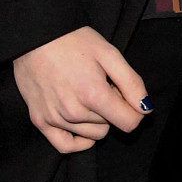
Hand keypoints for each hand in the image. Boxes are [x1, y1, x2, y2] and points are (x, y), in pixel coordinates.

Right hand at [11, 26, 150, 152]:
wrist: (35, 36)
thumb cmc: (74, 41)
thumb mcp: (110, 54)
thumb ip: (131, 83)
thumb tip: (145, 108)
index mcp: (94, 94)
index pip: (129, 123)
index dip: (134, 109)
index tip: (125, 94)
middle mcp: (74, 112)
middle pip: (109, 126)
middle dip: (111, 109)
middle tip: (100, 85)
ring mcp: (55, 119)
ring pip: (91, 134)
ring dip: (95, 119)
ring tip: (85, 94)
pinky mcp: (40, 121)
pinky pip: (65, 145)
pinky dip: (79, 141)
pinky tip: (83, 127)